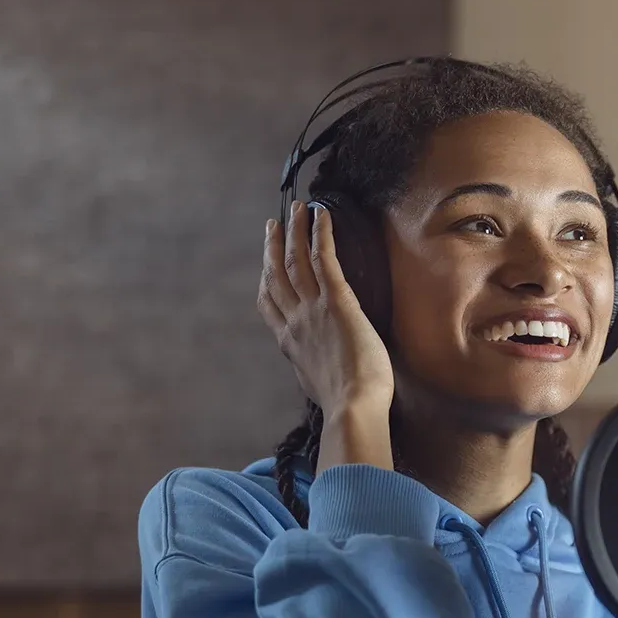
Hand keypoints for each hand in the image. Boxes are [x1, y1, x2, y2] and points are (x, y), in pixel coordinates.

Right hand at [257, 200, 395, 415]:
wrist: (352, 409)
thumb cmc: (345, 405)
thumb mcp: (316, 385)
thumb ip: (311, 367)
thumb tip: (316, 364)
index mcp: (289, 343)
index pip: (269, 304)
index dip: (265, 278)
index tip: (265, 264)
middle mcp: (295, 322)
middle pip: (277, 275)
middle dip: (274, 246)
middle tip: (273, 224)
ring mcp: (313, 310)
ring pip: (296, 261)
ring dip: (295, 231)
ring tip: (296, 208)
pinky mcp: (337, 302)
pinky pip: (324, 259)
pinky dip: (320, 234)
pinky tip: (320, 214)